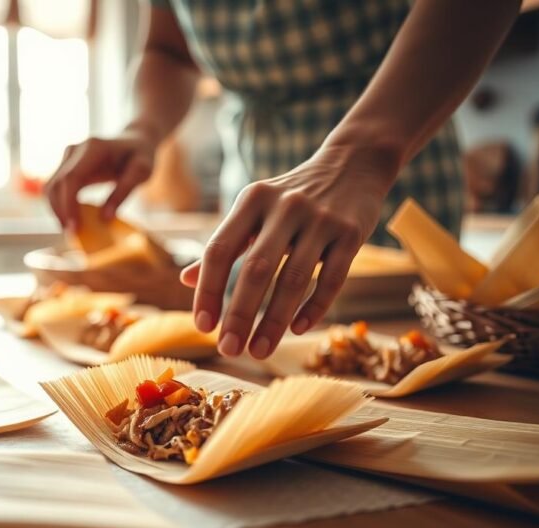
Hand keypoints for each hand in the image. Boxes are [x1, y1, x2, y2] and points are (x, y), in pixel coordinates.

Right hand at [44, 127, 157, 231]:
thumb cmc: (140, 156)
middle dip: (60, 212)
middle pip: (56, 184)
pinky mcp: (65, 166)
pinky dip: (60, 205)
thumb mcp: (141, 172)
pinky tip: (72, 219)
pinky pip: (56, 188)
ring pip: (51, 187)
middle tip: (73, 235)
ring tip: (72, 230)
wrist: (133, 140)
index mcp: (93, 148)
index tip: (74, 227)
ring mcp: (67, 157)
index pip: (71, 178)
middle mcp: (75, 150)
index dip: (68, 204)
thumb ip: (124, 192)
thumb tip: (105, 219)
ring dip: (57, 211)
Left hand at [180, 143, 401, 358]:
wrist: (352, 165)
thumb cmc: (292, 197)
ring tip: (259, 351)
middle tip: (228, 349)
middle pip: (256, 270)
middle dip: (239, 314)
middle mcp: (283, 207)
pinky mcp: (351, 233)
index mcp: (251, 200)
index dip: (207, 290)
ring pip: (294, 280)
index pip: (219, 250)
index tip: (202, 326)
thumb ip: (225, 244)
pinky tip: (297, 330)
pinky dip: (313, 308)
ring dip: (274, 321)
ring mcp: (320, 220)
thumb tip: (185, 280)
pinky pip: (331, 279)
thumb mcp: (254, 211)